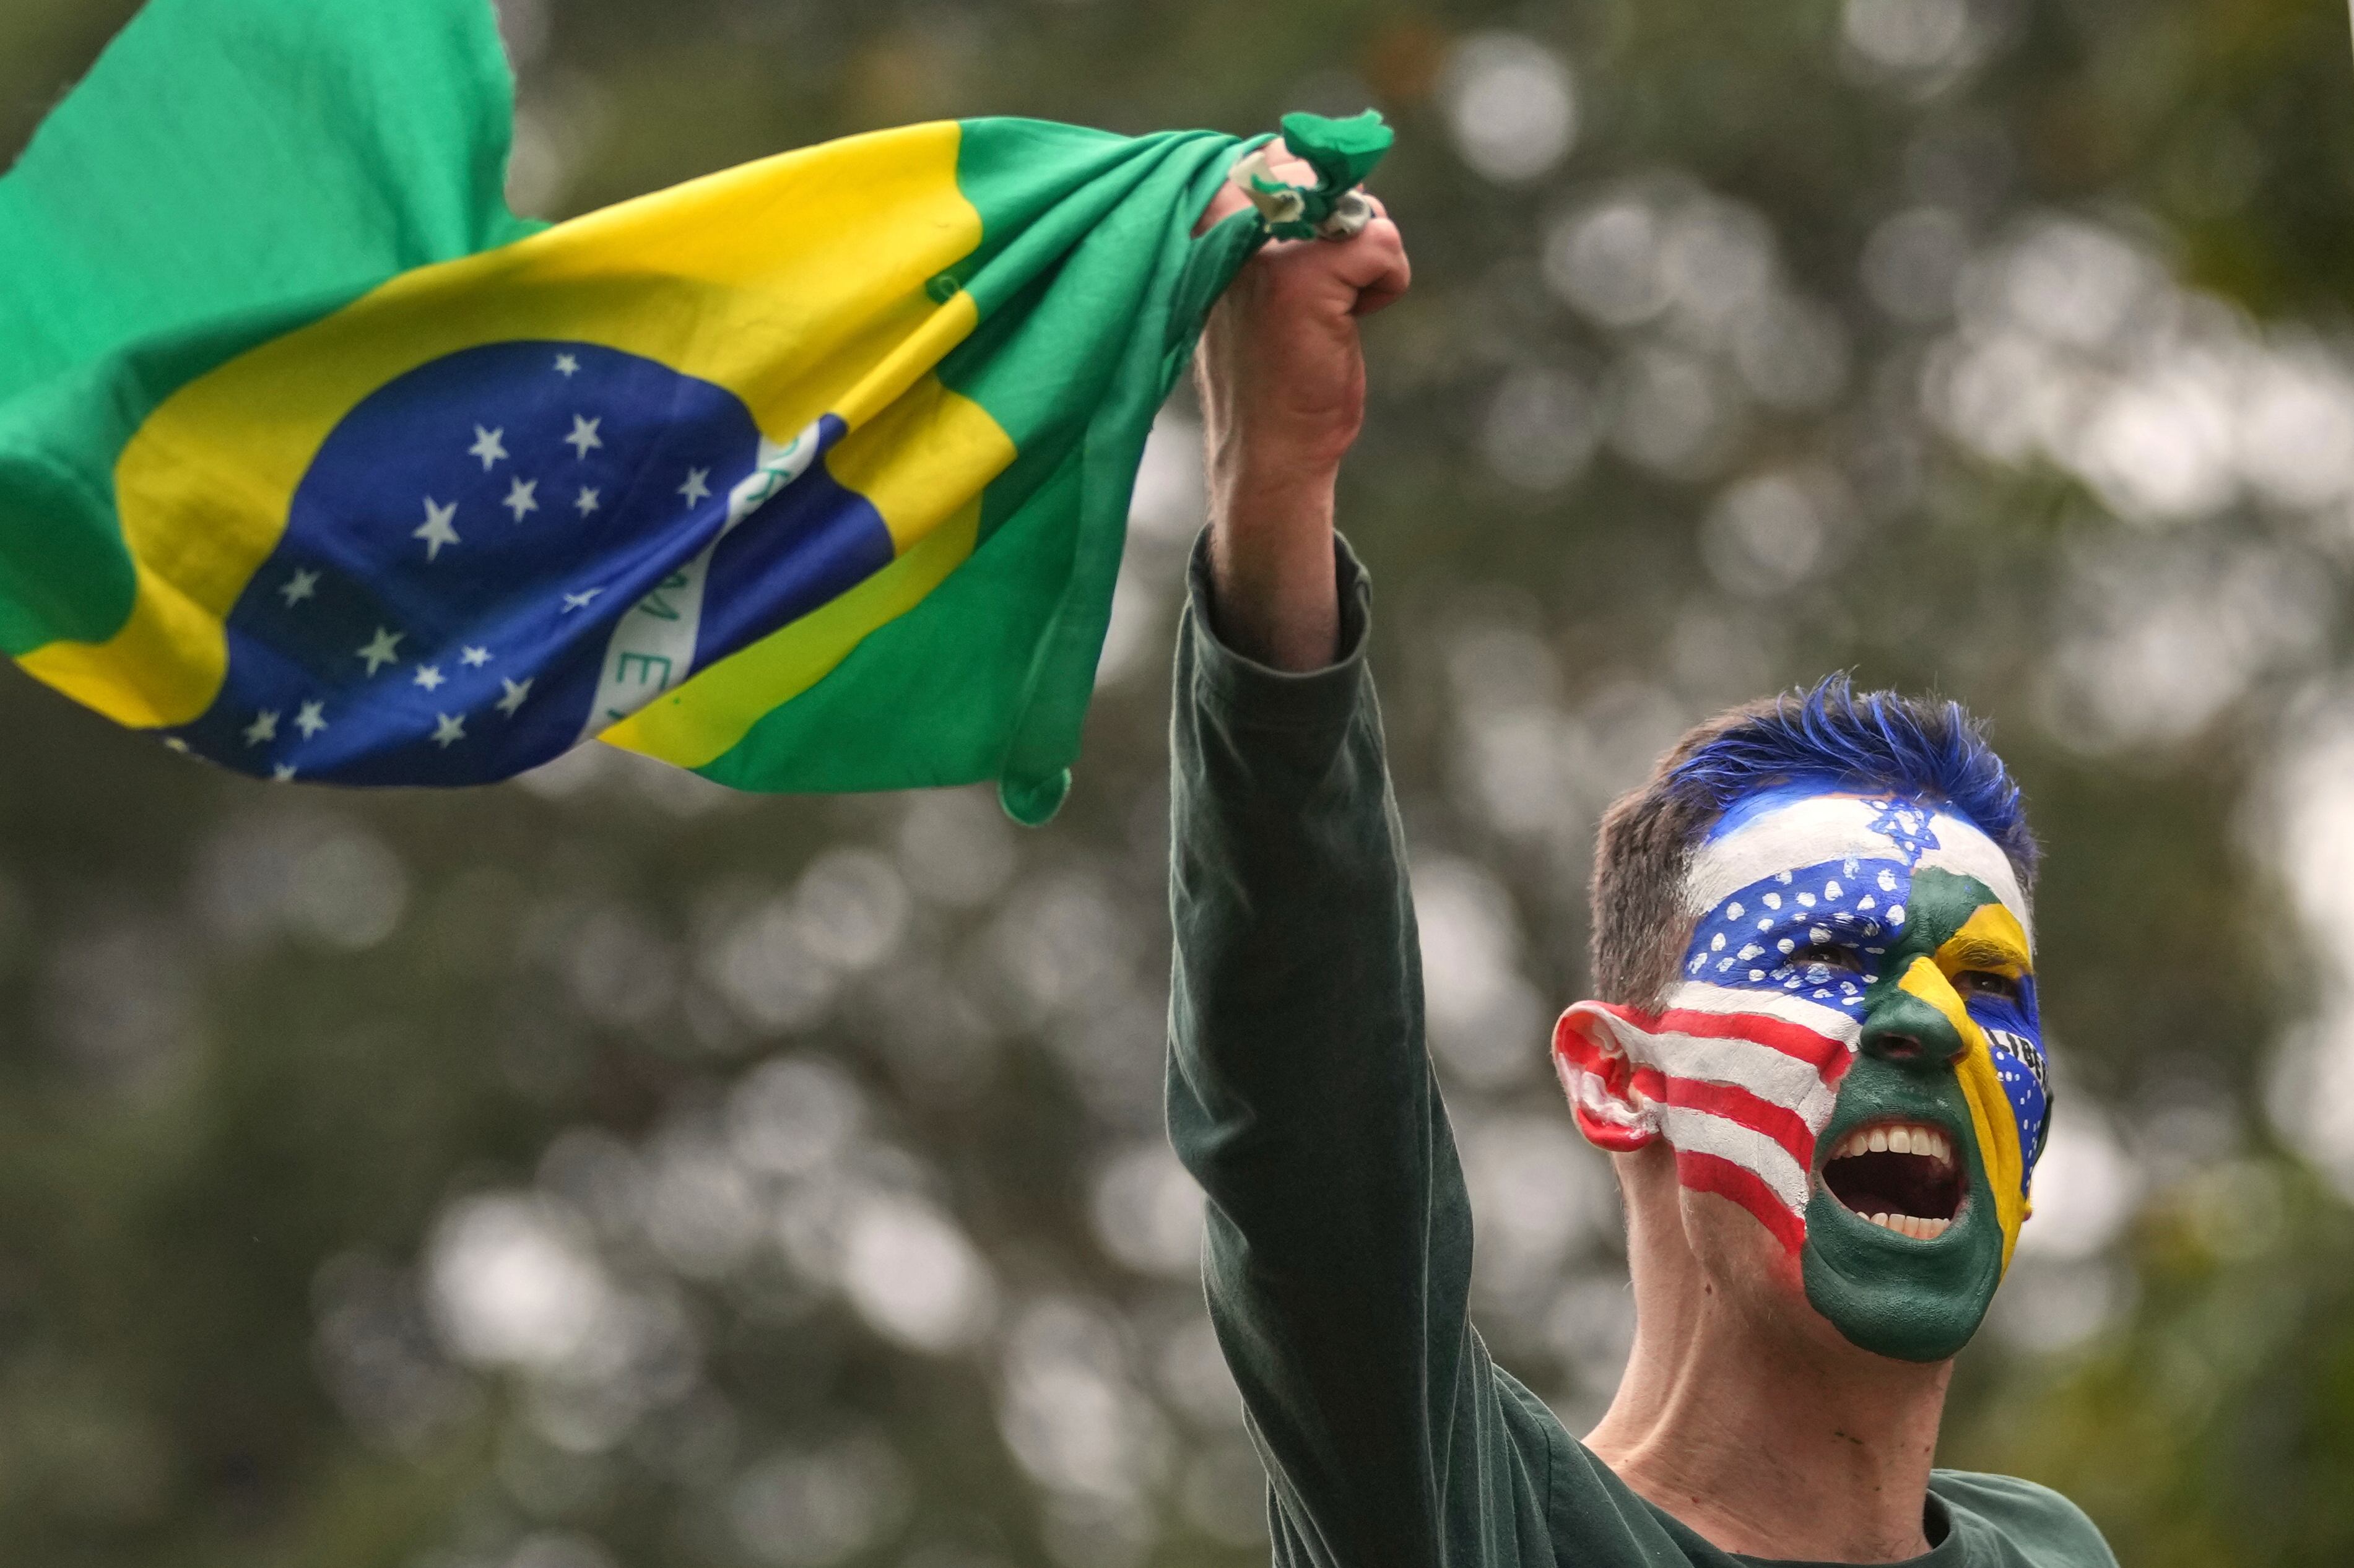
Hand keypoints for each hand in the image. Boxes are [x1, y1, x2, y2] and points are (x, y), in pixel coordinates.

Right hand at [1194, 142, 1410, 671]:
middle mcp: (1223, 219)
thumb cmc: (1275, 365)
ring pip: (1363, 208)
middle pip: (1330, 174)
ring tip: (1323, 313)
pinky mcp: (1304, 276)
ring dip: (1364, 263)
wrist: (1271, 450)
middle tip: (1316, 296)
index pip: (1283, 153)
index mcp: (1206, 213)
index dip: (1318, 200)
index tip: (1304, 260)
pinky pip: (1383, 242)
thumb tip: (1342, 152)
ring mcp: (1261, 247)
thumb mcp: (1262, 271)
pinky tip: (1346, 325)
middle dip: (1346, 231)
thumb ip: (1281, 214)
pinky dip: (1386, 284)